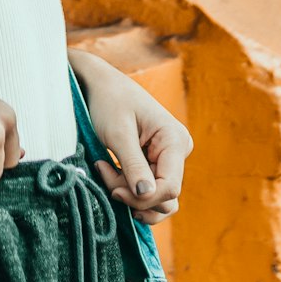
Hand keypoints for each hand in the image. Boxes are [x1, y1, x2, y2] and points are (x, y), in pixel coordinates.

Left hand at [69, 49, 192, 225]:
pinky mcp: (157, 162)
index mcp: (175, 140)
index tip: (114, 188)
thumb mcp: (118, 134)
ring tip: (106, 171)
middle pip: (164, 195)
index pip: (169, 188)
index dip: (142, 198)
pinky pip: (149, 188)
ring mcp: (169, 157)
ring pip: (157, 196)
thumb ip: (133, 166)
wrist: (101, 83)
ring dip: (130, 193)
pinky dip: (129, 188)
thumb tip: (146, 196)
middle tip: (104, 171)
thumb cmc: (109, 101)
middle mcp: (178, 150)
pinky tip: (111, 172)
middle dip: (132, 194)